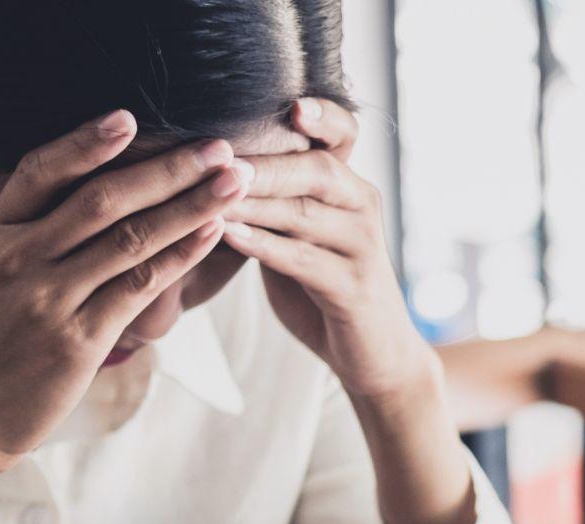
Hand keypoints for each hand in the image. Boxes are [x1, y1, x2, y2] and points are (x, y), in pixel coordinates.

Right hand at [0, 111, 246, 473]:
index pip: (40, 170)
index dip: (86, 142)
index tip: (131, 116)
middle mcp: (17, 259)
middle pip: (100, 199)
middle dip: (166, 168)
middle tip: (219, 145)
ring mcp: (48, 299)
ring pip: (128, 238)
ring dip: (190, 206)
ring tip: (235, 180)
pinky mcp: (78, 341)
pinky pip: (139, 287)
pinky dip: (180, 256)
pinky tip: (214, 233)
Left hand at [223, 100, 437, 402]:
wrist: (375, 354)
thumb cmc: (327, 291)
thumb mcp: (302, 236)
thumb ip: (274, 201)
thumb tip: (211, 164)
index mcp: (350, 188)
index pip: (343, 134)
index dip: (322, 116)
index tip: (291, 107)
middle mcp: (363, 209)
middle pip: (317, 169)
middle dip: (265, 162)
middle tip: (217, 157)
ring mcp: (362, 248)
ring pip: (305, 212)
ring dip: (253, 202)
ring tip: (210, 193)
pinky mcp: (353, 289)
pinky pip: (304, 259)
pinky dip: (264, 245)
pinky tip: (229, 235)